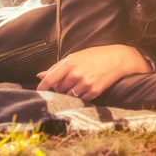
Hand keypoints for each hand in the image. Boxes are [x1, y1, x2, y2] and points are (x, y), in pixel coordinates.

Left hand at [36, 45, 151, 100]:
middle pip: (59, 89)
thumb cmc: (94, 56)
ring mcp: (85, 84)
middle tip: (72, 78)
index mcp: (70, 63)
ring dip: (71, 91)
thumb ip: (57, 67)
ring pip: (69, 95)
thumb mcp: (75, 56)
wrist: (117, 59)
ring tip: (81, 81)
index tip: (38, 92)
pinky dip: (81, 94)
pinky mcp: (94, 92)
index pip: (50, 79)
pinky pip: (80, 99)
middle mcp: (76, 74)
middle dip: (62, 86)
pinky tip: (89, 85)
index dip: (42, 87)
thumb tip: (40, 75)